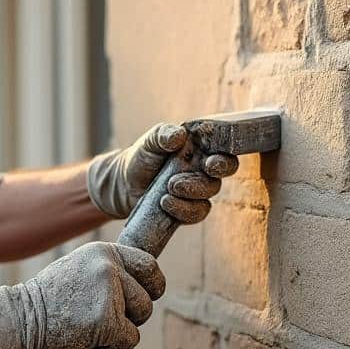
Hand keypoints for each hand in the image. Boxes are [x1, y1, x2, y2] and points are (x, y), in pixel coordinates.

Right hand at [0, 241, 164, 348]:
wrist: (19, 320)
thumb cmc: (48, 301)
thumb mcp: (79, 269)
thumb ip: (107, 270)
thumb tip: (140, 280)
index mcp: (103, 252)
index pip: (149, 265)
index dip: (152, 284)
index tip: (145, 295)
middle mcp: (109, 267)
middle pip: (149, 295)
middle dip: (138, 311)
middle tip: (114, 318)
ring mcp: (109, 294)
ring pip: (141, 317)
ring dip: (124, 328)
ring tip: (93, 327)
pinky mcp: (107, 322)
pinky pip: (130, 339)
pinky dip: (115, 347)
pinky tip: (90, 340)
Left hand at [86, 122, 238, 221]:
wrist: (125, 184)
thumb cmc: (142, 157)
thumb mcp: (150, 141)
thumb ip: (163, 134)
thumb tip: (179, 135)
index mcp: (200, 149)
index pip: (223, 150)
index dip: (224, 156)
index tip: (211, 161)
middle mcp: (203, 170)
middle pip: (221, 175)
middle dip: (214, 175)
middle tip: (202, 171)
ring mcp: (197, 192)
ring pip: (208, 196)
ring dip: (191, 192)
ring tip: (168, 187)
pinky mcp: (188, 210)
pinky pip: (196, 213)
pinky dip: (183, 210)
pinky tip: (165, 203)